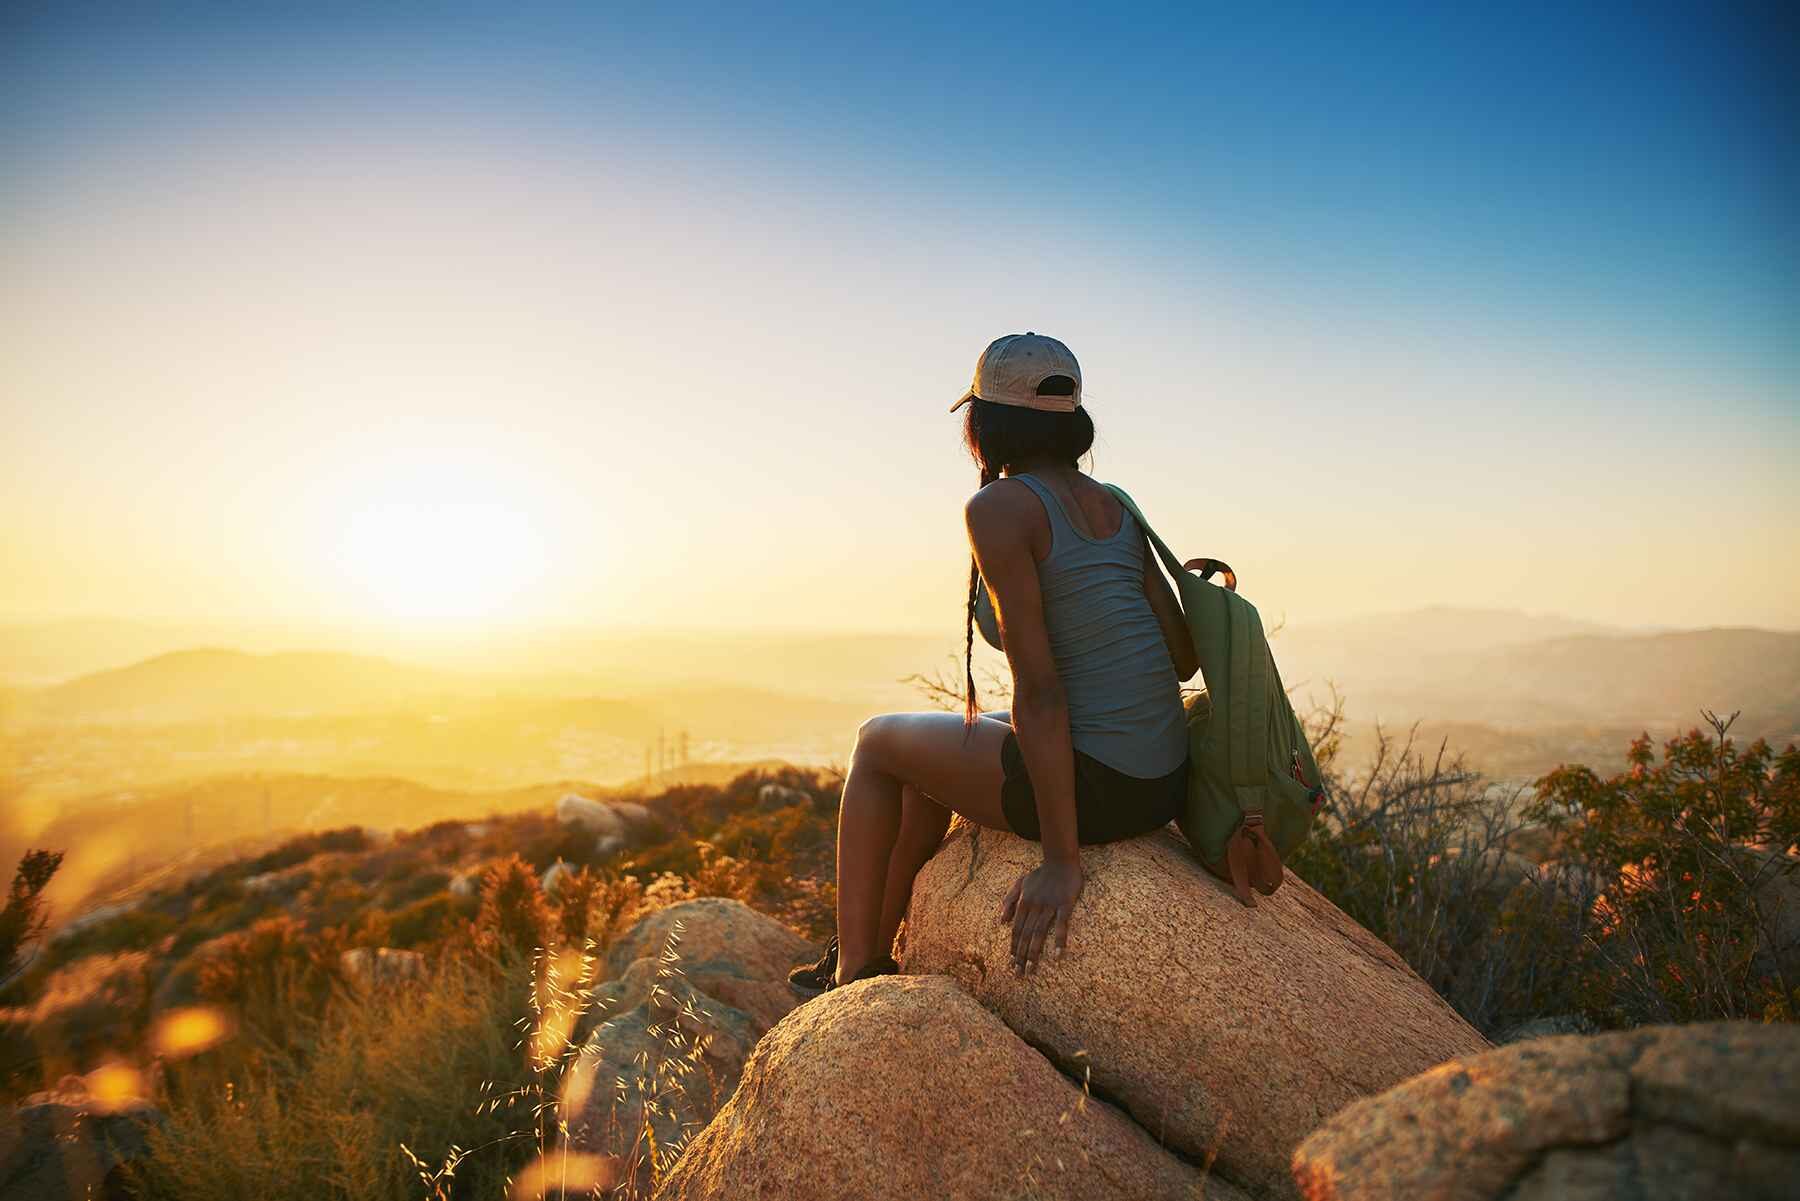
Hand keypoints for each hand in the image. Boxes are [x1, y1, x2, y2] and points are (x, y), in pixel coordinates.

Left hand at [998, 858, 1083, 975]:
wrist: (1060, 860)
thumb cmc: (1041, 874)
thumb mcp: (1021, 883)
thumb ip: (1009, 901)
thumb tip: (1001, 922)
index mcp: (1024, 902)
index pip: (1016, 929)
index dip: (1013, 947)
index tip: (1012, 963)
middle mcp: (1034, 906)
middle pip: (1025, 935)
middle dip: (1021, 956)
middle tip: (1019, 975)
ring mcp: (1049, 905)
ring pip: (1039, 933)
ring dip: (1034, 953)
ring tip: (1031, 970)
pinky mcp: (1065, 903)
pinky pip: (1061, 924)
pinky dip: (1059, 939)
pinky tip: (1059, 954)